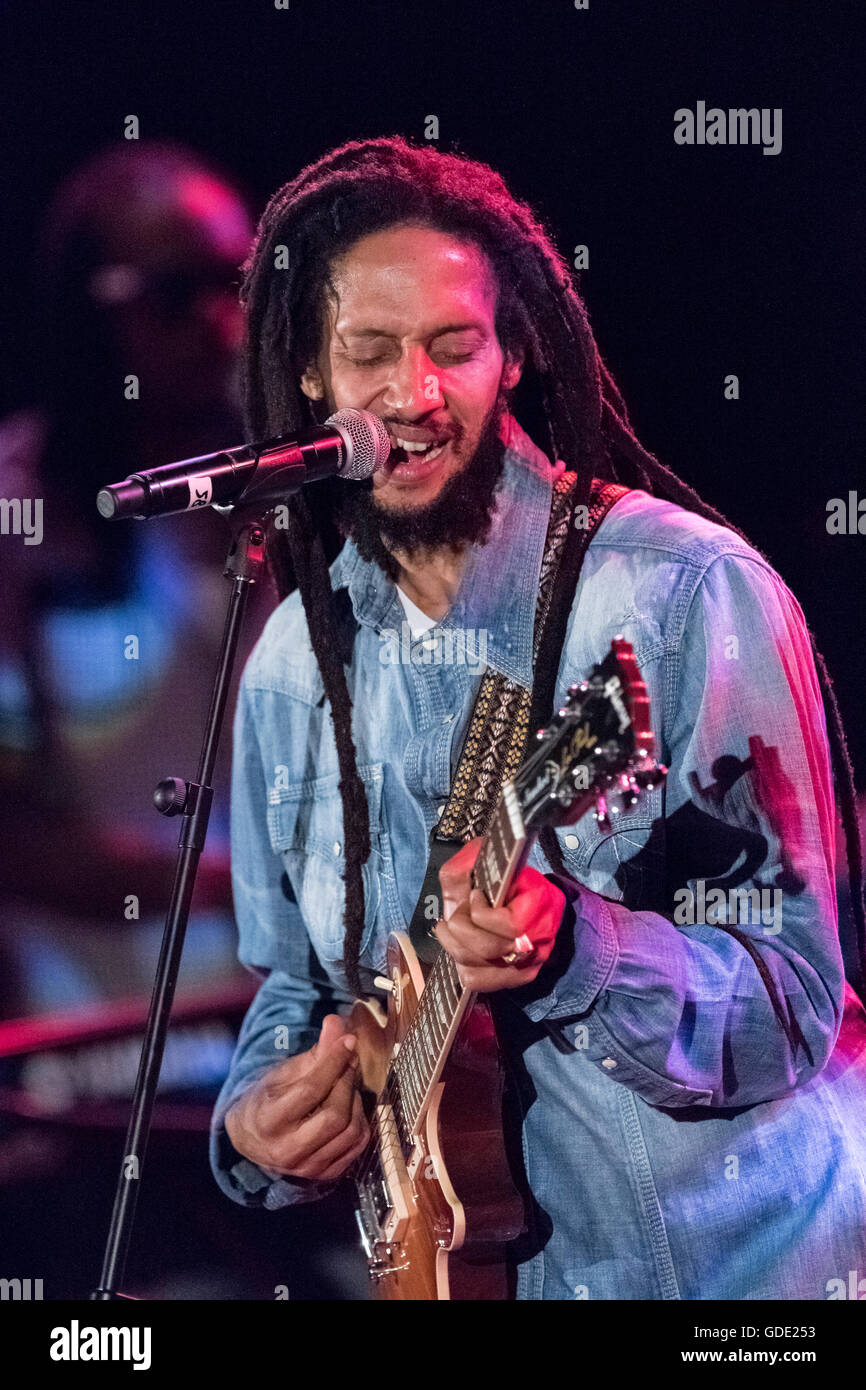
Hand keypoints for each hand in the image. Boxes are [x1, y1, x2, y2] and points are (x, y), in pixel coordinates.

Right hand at [225, 1013, 369, 1181]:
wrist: (253, 1138)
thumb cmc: (268, 1099)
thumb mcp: (283, 1073)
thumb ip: (314, 1051)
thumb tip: (337, 1023)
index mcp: (268, 1121)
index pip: (310, 1090)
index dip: (333, 1061)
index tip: (347, 1040)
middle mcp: (286, 1151)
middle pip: (335, 1115)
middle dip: (346, 1081)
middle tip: (347, 1061)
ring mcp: (307, 1168)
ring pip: (350, 1131)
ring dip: (355, 1100)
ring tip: (345, 1084)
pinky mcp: (324, 1176)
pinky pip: (358, 1146)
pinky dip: (361, 1121)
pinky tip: (349, 1106)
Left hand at [434, 838, 564, 992]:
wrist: (524, 902)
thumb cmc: (505, 885)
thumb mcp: (488, 867)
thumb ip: (469, 863)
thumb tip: (462, 866)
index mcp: (541, 905)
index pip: (511, 925)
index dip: (481, 912)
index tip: (475, 895)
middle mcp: (538, 940)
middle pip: (488, 948)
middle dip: (462, 926)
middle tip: (460, 911)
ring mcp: (528, 963)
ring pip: (476, 965)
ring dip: (454, 943)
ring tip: (453, 926)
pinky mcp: (514, 978)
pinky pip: (475, 980)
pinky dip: (460, 962)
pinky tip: (459, 944)